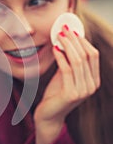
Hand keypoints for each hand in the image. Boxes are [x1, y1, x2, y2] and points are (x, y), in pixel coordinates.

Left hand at [34, 25, 99, 143]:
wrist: (49, 114)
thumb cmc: (55, 94)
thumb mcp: (65, 76)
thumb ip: (68, 62)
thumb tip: (66, 41)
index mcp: (93, 80)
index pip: (93, 55)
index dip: (83, 41)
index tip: (72, 30)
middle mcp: (92, 86)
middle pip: (86, 55)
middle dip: (75, 40)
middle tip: (64, 29)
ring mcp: (83, 91)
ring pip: (77, 61)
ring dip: (68, 45)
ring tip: (58, 36)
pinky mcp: (71, 94)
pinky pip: (66, 69)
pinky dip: (61, 57)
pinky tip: (55, 49)